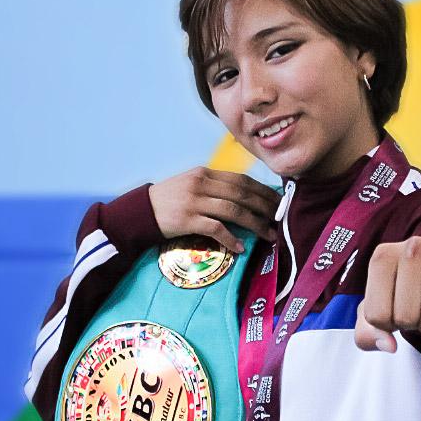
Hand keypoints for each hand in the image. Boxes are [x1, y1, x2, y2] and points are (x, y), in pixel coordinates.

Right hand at [149, 167, 281, 252]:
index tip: (279, 201)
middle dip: (265, 206)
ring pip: (234, 210)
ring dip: (255, 224)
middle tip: (280, 218)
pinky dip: (231, 238)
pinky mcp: (187, 220)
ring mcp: (194, 201)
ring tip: (269, 235)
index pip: (242, 179)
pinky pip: (216, 229)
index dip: (263, 190)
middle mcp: (202, 184)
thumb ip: (215, 187)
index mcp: (205, 173)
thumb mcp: (191, 185)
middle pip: (242, 193)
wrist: (140, 211)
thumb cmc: (169, 200)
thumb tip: (245, 197)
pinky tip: (241, 247)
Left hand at [355, 236, 420, 352]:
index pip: (377, 317)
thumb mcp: (375, 308)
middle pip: (406, 319)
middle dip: (409, 324)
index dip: (385, 324)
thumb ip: (367, 334)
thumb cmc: (401, 290)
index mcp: (383, 256)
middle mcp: (414, 249)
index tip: (393, 307)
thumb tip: (389, 346)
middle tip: (415, 307)